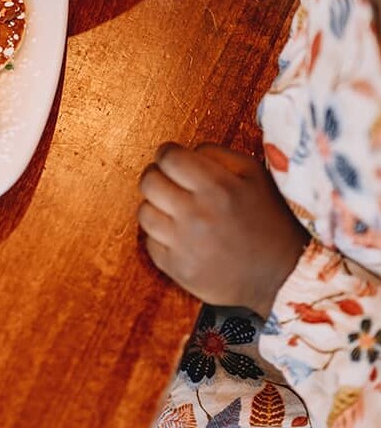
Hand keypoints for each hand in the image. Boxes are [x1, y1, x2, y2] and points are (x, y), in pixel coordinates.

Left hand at [138, 144, 308, 315]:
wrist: (284, 276)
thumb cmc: (270, 219)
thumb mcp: (255, 174)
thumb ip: (217, 154)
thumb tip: (186, 151)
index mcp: (217, 187)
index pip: (168, 157)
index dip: (167, 153)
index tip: (173, 159)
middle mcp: (197, 215)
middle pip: (149, 182)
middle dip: (157, 175)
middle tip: (170, 181)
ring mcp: (185, 246)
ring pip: (144, 212)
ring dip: (156, 206)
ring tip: (174, 209)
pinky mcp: (179, 270)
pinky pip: (150, 243)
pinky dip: (160, 236)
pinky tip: (179, 234)